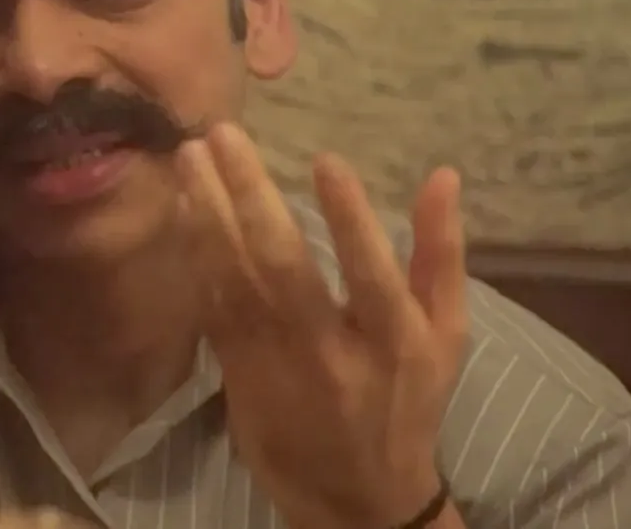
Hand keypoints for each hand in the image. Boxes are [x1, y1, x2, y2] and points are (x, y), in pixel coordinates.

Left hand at [174, 123, 465, 528]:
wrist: (355, 495)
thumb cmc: (407, 399)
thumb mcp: (446, 334)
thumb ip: (442, 254)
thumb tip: (443, 175)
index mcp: (394, 340)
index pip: (371, 272)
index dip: (350, 218)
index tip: (324, 159)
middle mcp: (331, 351)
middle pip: (283, 268)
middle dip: (249, 198)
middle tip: (222, 137)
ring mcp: (277, 364)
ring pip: (234, 282)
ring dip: (206, 216)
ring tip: (190, 159)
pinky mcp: (238, 373)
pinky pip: (212, 305)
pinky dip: (196, 255)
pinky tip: (185, 210)